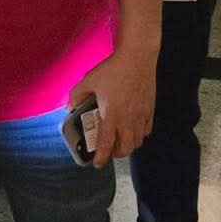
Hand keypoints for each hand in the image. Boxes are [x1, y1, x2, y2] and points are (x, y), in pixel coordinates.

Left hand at [69, 50, 156, 168]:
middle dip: (115, 154)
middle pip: (125, 149)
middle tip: (108, 150)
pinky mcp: (150, 109)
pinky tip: (133, 128)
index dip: (101, 157)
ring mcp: (141, 116)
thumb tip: (70, 108)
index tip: (96, 164)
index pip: (106, 144)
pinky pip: (146, 130)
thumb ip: (76, 96)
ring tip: (120, 140)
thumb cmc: (112, 69)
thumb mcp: (88, 80)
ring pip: (137, 141)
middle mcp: (128, 120)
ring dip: (128, 145)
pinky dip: (139, 134)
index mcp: (111, 115)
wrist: (137, 57)